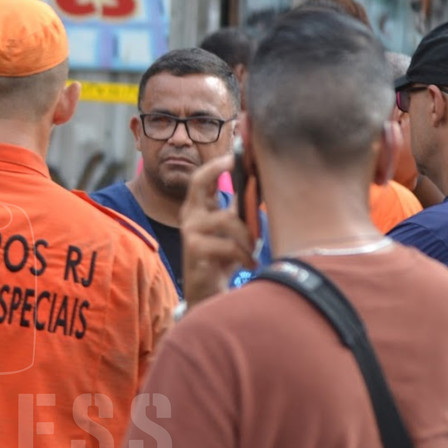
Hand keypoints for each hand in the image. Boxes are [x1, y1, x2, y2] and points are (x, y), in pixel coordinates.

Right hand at [179, 154, 257, 308]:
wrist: (207, 292)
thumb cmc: (222, 259)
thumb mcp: (232, 232)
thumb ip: (239, 211)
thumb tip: (258, 186)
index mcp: (198, 210)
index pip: (200, 180)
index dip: (214, 165)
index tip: (233, 156)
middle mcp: (189, 217)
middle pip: (196, 183)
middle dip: (216, 171)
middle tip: (239, 166)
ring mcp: (189, 232)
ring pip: (226, 219)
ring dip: (248, 234)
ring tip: (255, 248)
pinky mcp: (194, 250)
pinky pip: (228, 245)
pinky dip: (245, 254)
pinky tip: (251, 263)